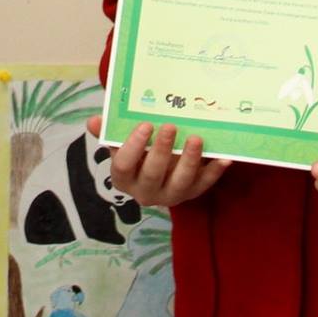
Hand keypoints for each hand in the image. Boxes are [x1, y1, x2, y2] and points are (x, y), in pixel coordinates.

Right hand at [87, 116, 230, 208]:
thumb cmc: (136, 152)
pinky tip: (224, 158)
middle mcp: (145, 191)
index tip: (145, 125)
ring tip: (196, 138)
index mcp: (123, 177)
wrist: (157, 171)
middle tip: (170, 126)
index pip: (123, 164)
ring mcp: (170, 195)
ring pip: (180, 183)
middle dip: (162, 151)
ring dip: (189, 160)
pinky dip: (214, 172)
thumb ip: (110, 132)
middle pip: (152, 174)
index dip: (133, 146)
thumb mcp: (121, 143)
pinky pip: (204, 185)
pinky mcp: (191, 193)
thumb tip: (94, 121)